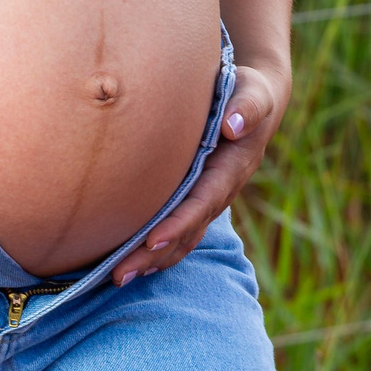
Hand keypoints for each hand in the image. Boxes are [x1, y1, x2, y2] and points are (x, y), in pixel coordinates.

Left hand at [110, 60, 288, 287]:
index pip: (201, 202)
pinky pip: (177, 231)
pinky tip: (129, 262)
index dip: (178, 223)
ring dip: (151, 260)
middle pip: (185, 231)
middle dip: (154, 254)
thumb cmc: (248, 93)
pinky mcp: (194, 198)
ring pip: (180, 238)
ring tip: (117, 277)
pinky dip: (156, 249)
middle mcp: (219, 191)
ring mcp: (206, 199)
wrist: (252, 103)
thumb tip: (234, 125)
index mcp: (231, 169)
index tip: (151, 239)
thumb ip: (248, 106)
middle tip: (120, 273)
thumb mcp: (253, 94)